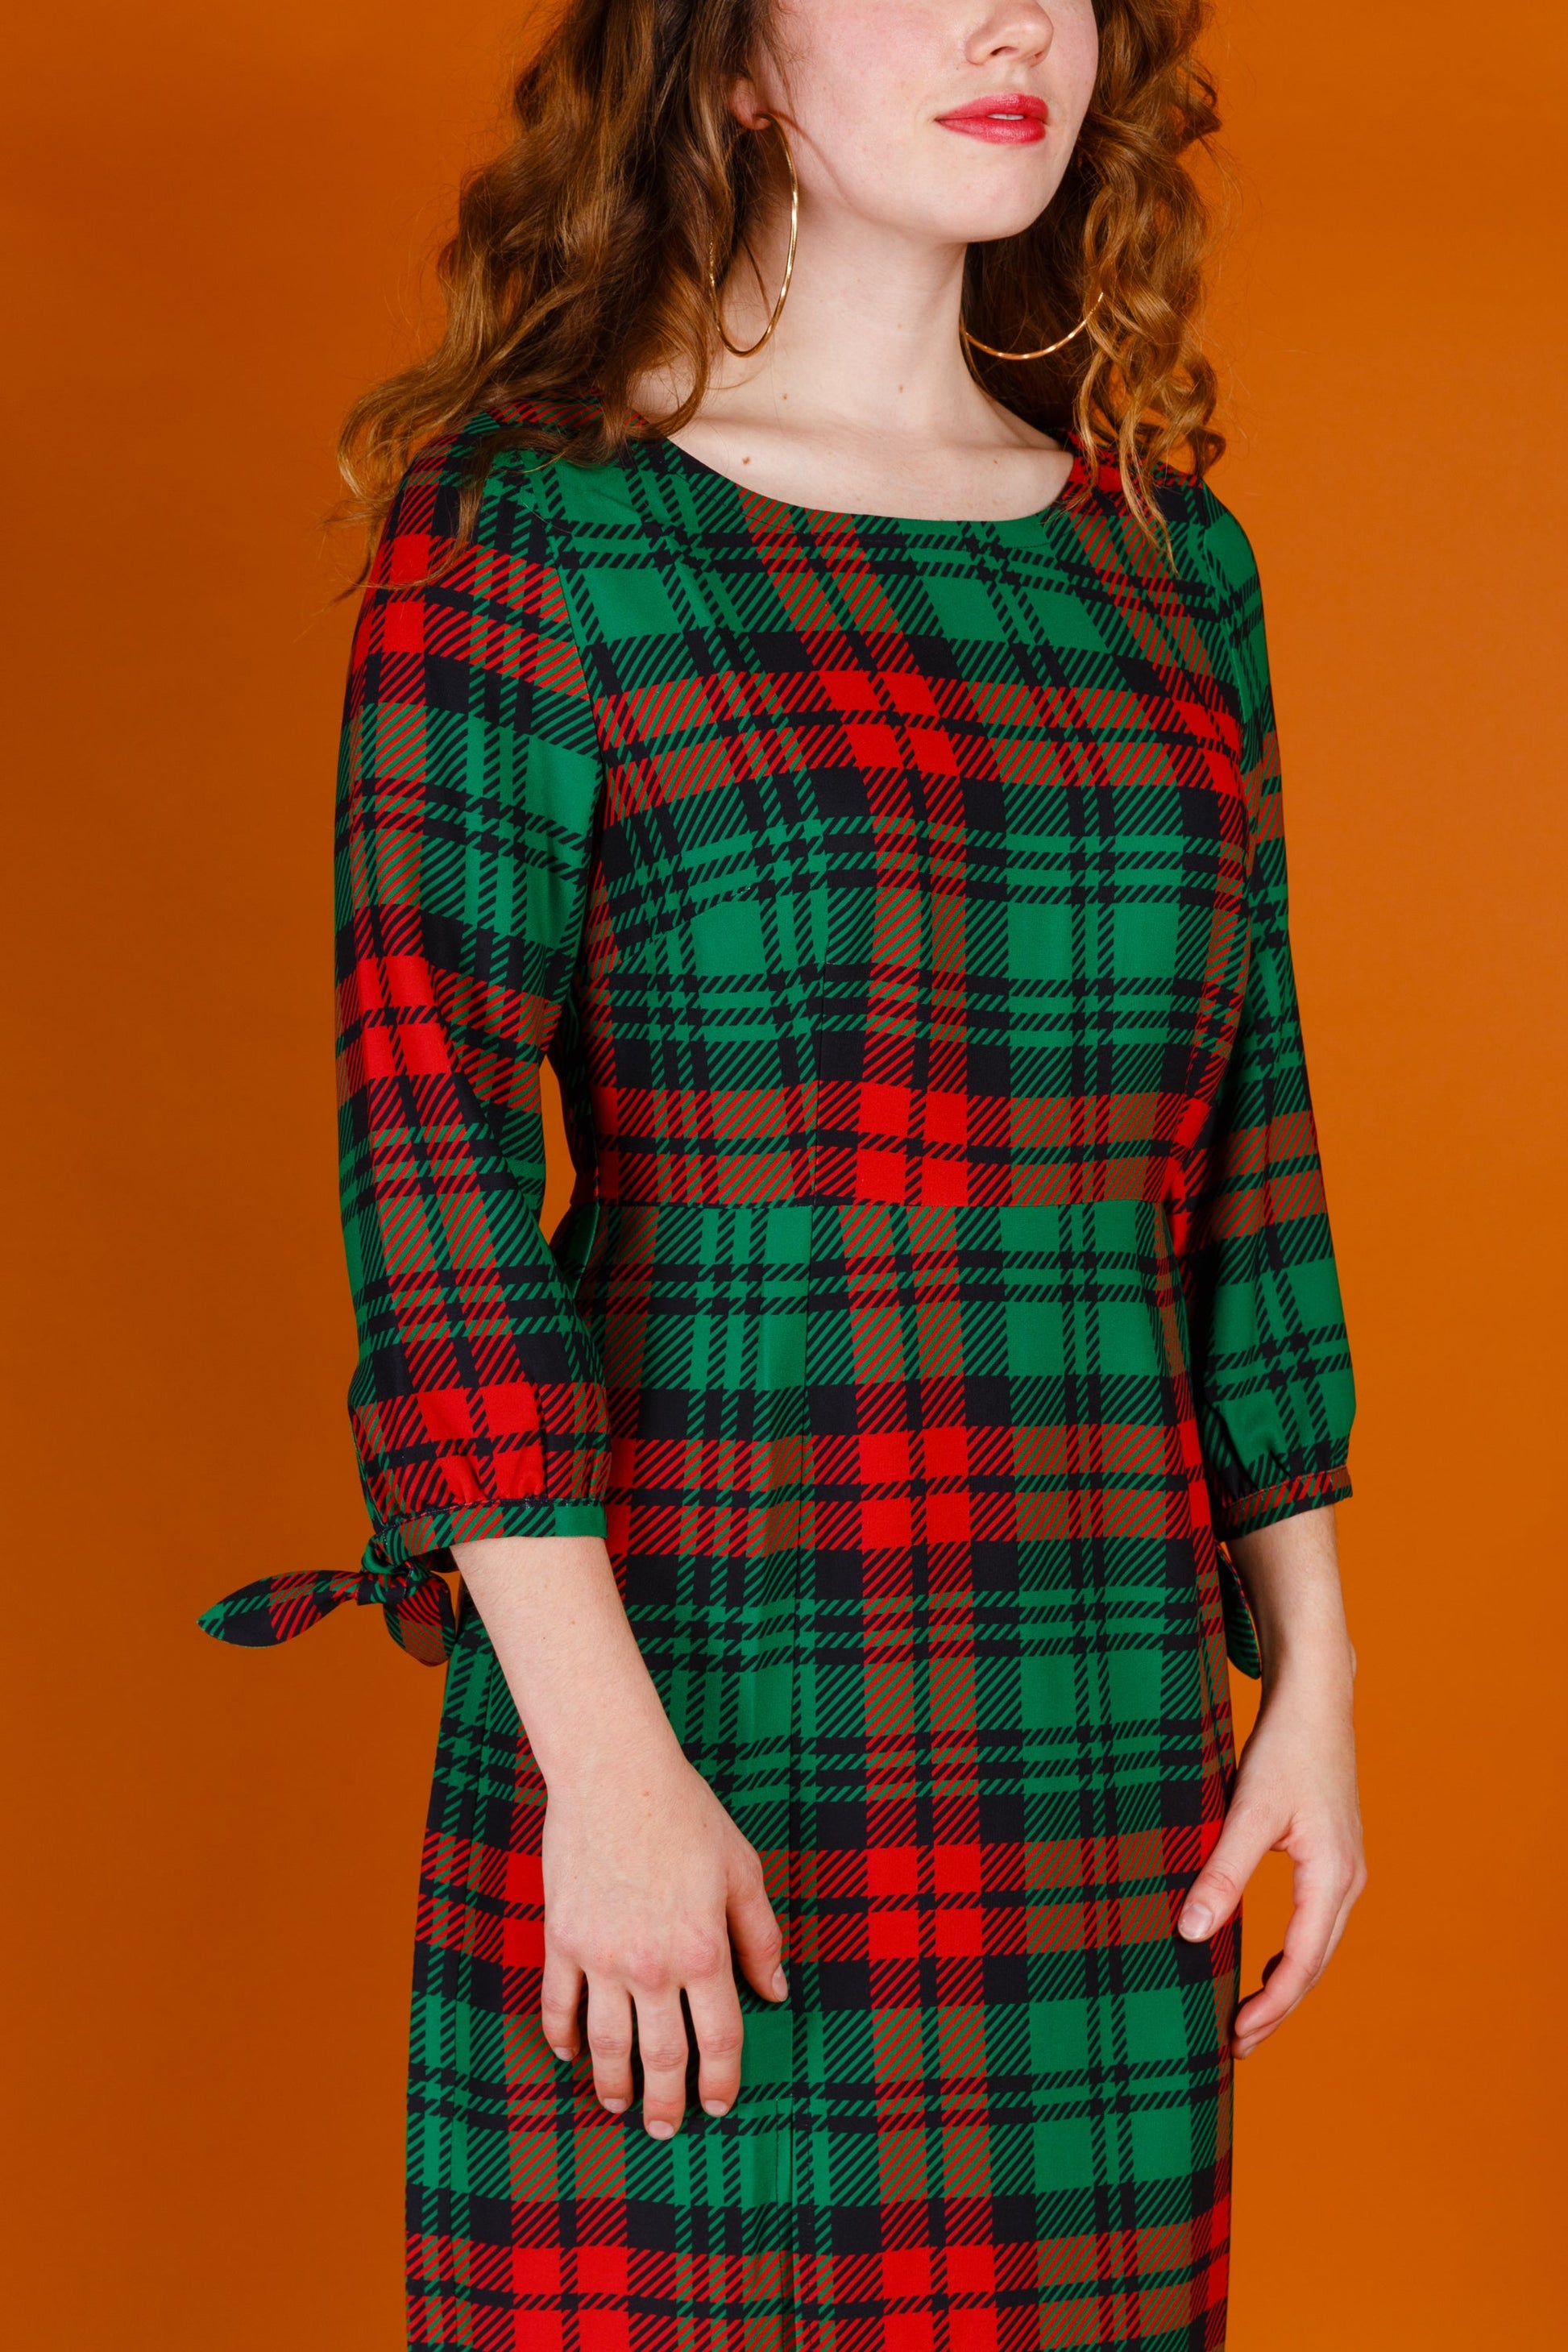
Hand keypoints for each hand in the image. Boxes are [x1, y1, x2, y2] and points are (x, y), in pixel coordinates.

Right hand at [452, 1535, 788, 2137]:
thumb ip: (760, 1936)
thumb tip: (777, 1991)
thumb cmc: (685, 1814)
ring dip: (613, 2081)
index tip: (720, 2104)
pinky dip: (563, 2034)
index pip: (718, 2037)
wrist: (615, 1774)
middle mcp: (653, 1965)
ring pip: (607, 2042)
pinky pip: (560, 2002)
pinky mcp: (563, 1939)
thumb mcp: (741, 1870)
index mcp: (704, 1951)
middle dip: (666, 2100)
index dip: (722, 2078)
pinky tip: (570, 2054)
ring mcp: (602, 1956)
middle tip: (666, 2129)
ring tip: (617, 2104)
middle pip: (662, 2055)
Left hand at [1177, 1508, 1366, 2057]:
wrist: (1317, 1694)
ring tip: (1246, 2016)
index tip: (1234, 2037)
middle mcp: (1346, 1879)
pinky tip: (1261, 1960)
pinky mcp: (1330, 1854)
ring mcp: (1343, 1868)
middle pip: (1314, 1964)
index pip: (1303, 1963)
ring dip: (1285, 1983)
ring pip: (1316, 1945)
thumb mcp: (1247, 1809)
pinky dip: (1291, 1952)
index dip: (1270, 2006)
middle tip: (1236, 2046)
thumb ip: (1222, 1872)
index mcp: (1332, 1877)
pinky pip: (1314, 1921)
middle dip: (1277, 2007)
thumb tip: (1191, 1933)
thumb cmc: (1286, 1747)